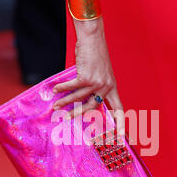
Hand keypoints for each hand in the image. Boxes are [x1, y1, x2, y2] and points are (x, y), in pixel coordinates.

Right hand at [53, 18, 124, 135]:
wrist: (93, 39)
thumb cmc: (95, 56)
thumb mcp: (101, 74)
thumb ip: (96, 88)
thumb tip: (81, 101)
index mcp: (112, 88)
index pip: (118, 109)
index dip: (120, 123)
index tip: (121, 136)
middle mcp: (106, 87)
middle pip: (91, 107)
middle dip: (77, 114)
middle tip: (67, 119)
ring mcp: (96, 83)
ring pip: (78, 98)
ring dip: (65, 102)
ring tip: (56, 105)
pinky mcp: (86, 77)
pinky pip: (72, 86)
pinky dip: (62, 88)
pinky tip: (56, 89)